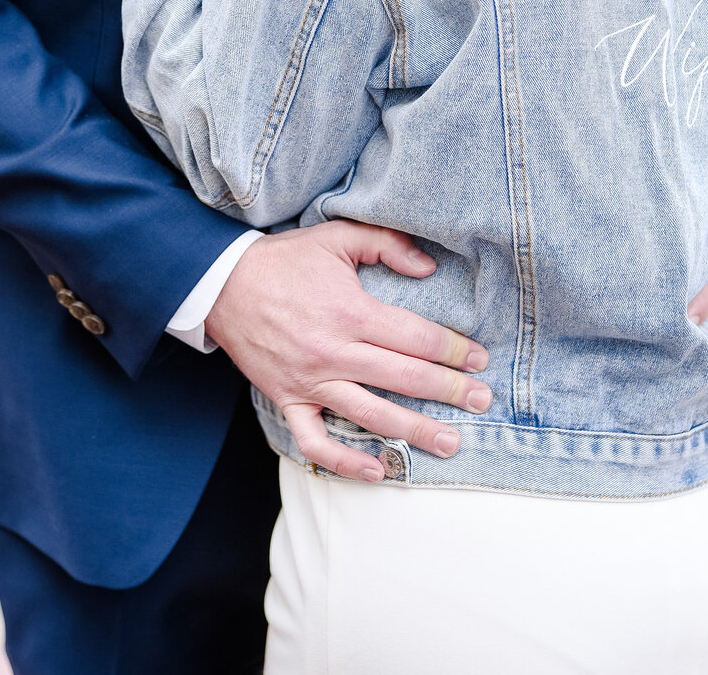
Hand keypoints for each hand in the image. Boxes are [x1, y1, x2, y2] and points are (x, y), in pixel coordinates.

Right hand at [205, 222, 492, 481]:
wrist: (223, 283)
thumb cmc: (285, 258)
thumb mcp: (336, 236)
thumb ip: (386, 244)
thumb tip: (430, 266)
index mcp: (350, 311)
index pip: (415, 337)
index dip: (453, 350)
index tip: (479, 359)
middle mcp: (334, 351)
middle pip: (404, 378)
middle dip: (450, 391)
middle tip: (484, 400)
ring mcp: (310, 381)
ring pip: (371, 415)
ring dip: (415, 432)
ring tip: (450, 443)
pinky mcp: (288, 400)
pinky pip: (317, 442)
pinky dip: (345, 462)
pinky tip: (377, 471)